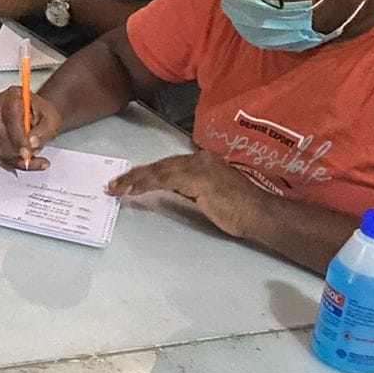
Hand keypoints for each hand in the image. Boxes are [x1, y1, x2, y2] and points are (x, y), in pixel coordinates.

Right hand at [0, 86, 63, 170]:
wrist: (41, 118)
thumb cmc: (44, 115)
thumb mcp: (52, 121)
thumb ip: (43, 132)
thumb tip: (32, 143)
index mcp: (12, 96)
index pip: (10, 116)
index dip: (17, 136)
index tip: (27, 151)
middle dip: (15, 149)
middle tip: (30, 157)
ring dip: (16, 157)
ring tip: (36, 158)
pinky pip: (0, 154)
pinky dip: (16, 162)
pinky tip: (30, 163)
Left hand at [107, 152, 260, 237]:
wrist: (260, 214)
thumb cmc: (240, 210)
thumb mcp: (209, 196)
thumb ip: (191, 189)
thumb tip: (171, 190)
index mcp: (203, 161)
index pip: (168, 165)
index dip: (146, 173)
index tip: (127, 181)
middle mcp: (200, 159)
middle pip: (159, 165)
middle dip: (134, 175)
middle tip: (113, 184)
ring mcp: (199, 167)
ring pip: (158, 171)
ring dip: (134, 180)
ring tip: (116, 189)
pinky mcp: (198, 178)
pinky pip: (165, 180)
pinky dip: (146, 184)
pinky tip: (133, 191)